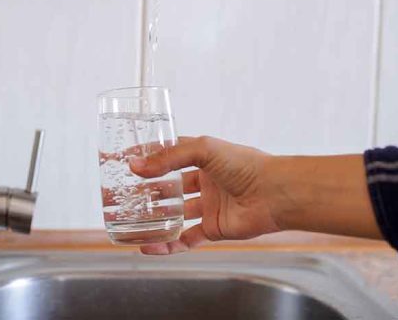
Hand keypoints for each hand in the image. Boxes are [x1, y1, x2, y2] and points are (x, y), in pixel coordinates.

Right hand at [130, 136, 381, 254]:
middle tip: (123, 195)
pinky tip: (149, 247)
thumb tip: (136, 166)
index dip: (148, 157)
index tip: (125, 158)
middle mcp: (204, 182)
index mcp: (202, 159)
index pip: (168, 155)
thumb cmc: (245, 165)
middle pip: (168, 187)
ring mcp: (208, 206)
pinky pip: (186, 239)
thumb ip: (168, 158)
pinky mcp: (213, 229)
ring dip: (153, 219)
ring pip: (175, 215)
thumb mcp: (203, 150)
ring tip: (129, 222)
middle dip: (146, 191)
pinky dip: (168, 245)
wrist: (274, 193)